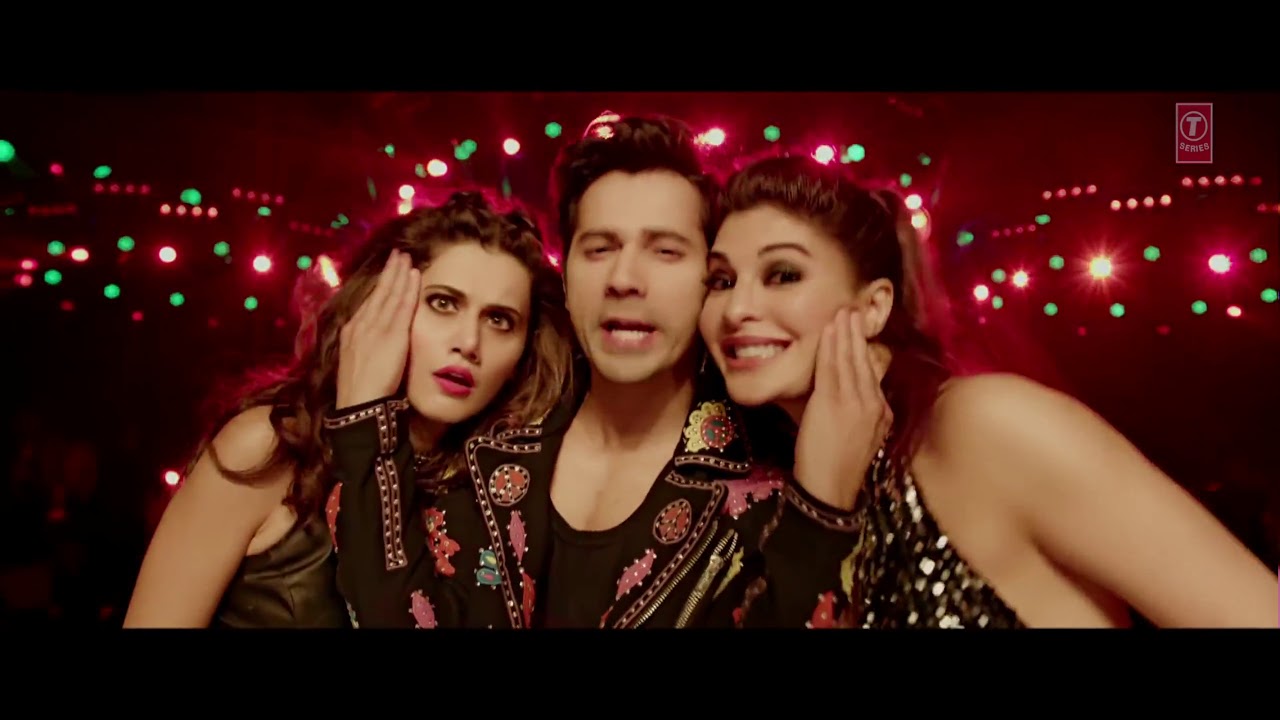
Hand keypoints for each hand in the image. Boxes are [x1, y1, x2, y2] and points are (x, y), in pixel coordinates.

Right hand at [336, 250, 419, 408]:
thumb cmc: (359, 390)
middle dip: (389, 272)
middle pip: (379, 293)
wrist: (359, 402)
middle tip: (398, 254)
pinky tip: (415, 276)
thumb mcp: (355, 362)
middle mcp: (363, 324)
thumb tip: (372, 344)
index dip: (380, 285)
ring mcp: (377, 328)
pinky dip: (408, 289)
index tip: (388, 271)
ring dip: (399, 274)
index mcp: (353, 331)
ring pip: (390, 294)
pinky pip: (402, 306)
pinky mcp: (392, 334)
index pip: (370, 302)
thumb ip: (363, 348)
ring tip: (406, 258)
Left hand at [793, 308, 892, 510]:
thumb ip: (864, 415)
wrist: (830, 489)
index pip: (873, 372)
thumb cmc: (839, 468)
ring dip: (845, 333)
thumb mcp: (864, 438)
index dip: (866, 349)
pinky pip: (832, 366)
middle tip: (854, 309)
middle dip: (858, 334)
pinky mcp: (833, 402)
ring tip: (843, 312)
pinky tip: (829, 330)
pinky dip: (831, 345)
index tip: (860, 330)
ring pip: (850, 359)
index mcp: (882, 412)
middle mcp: (873, 403)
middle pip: (865, 361)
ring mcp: (854, 401)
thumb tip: (859, 398)